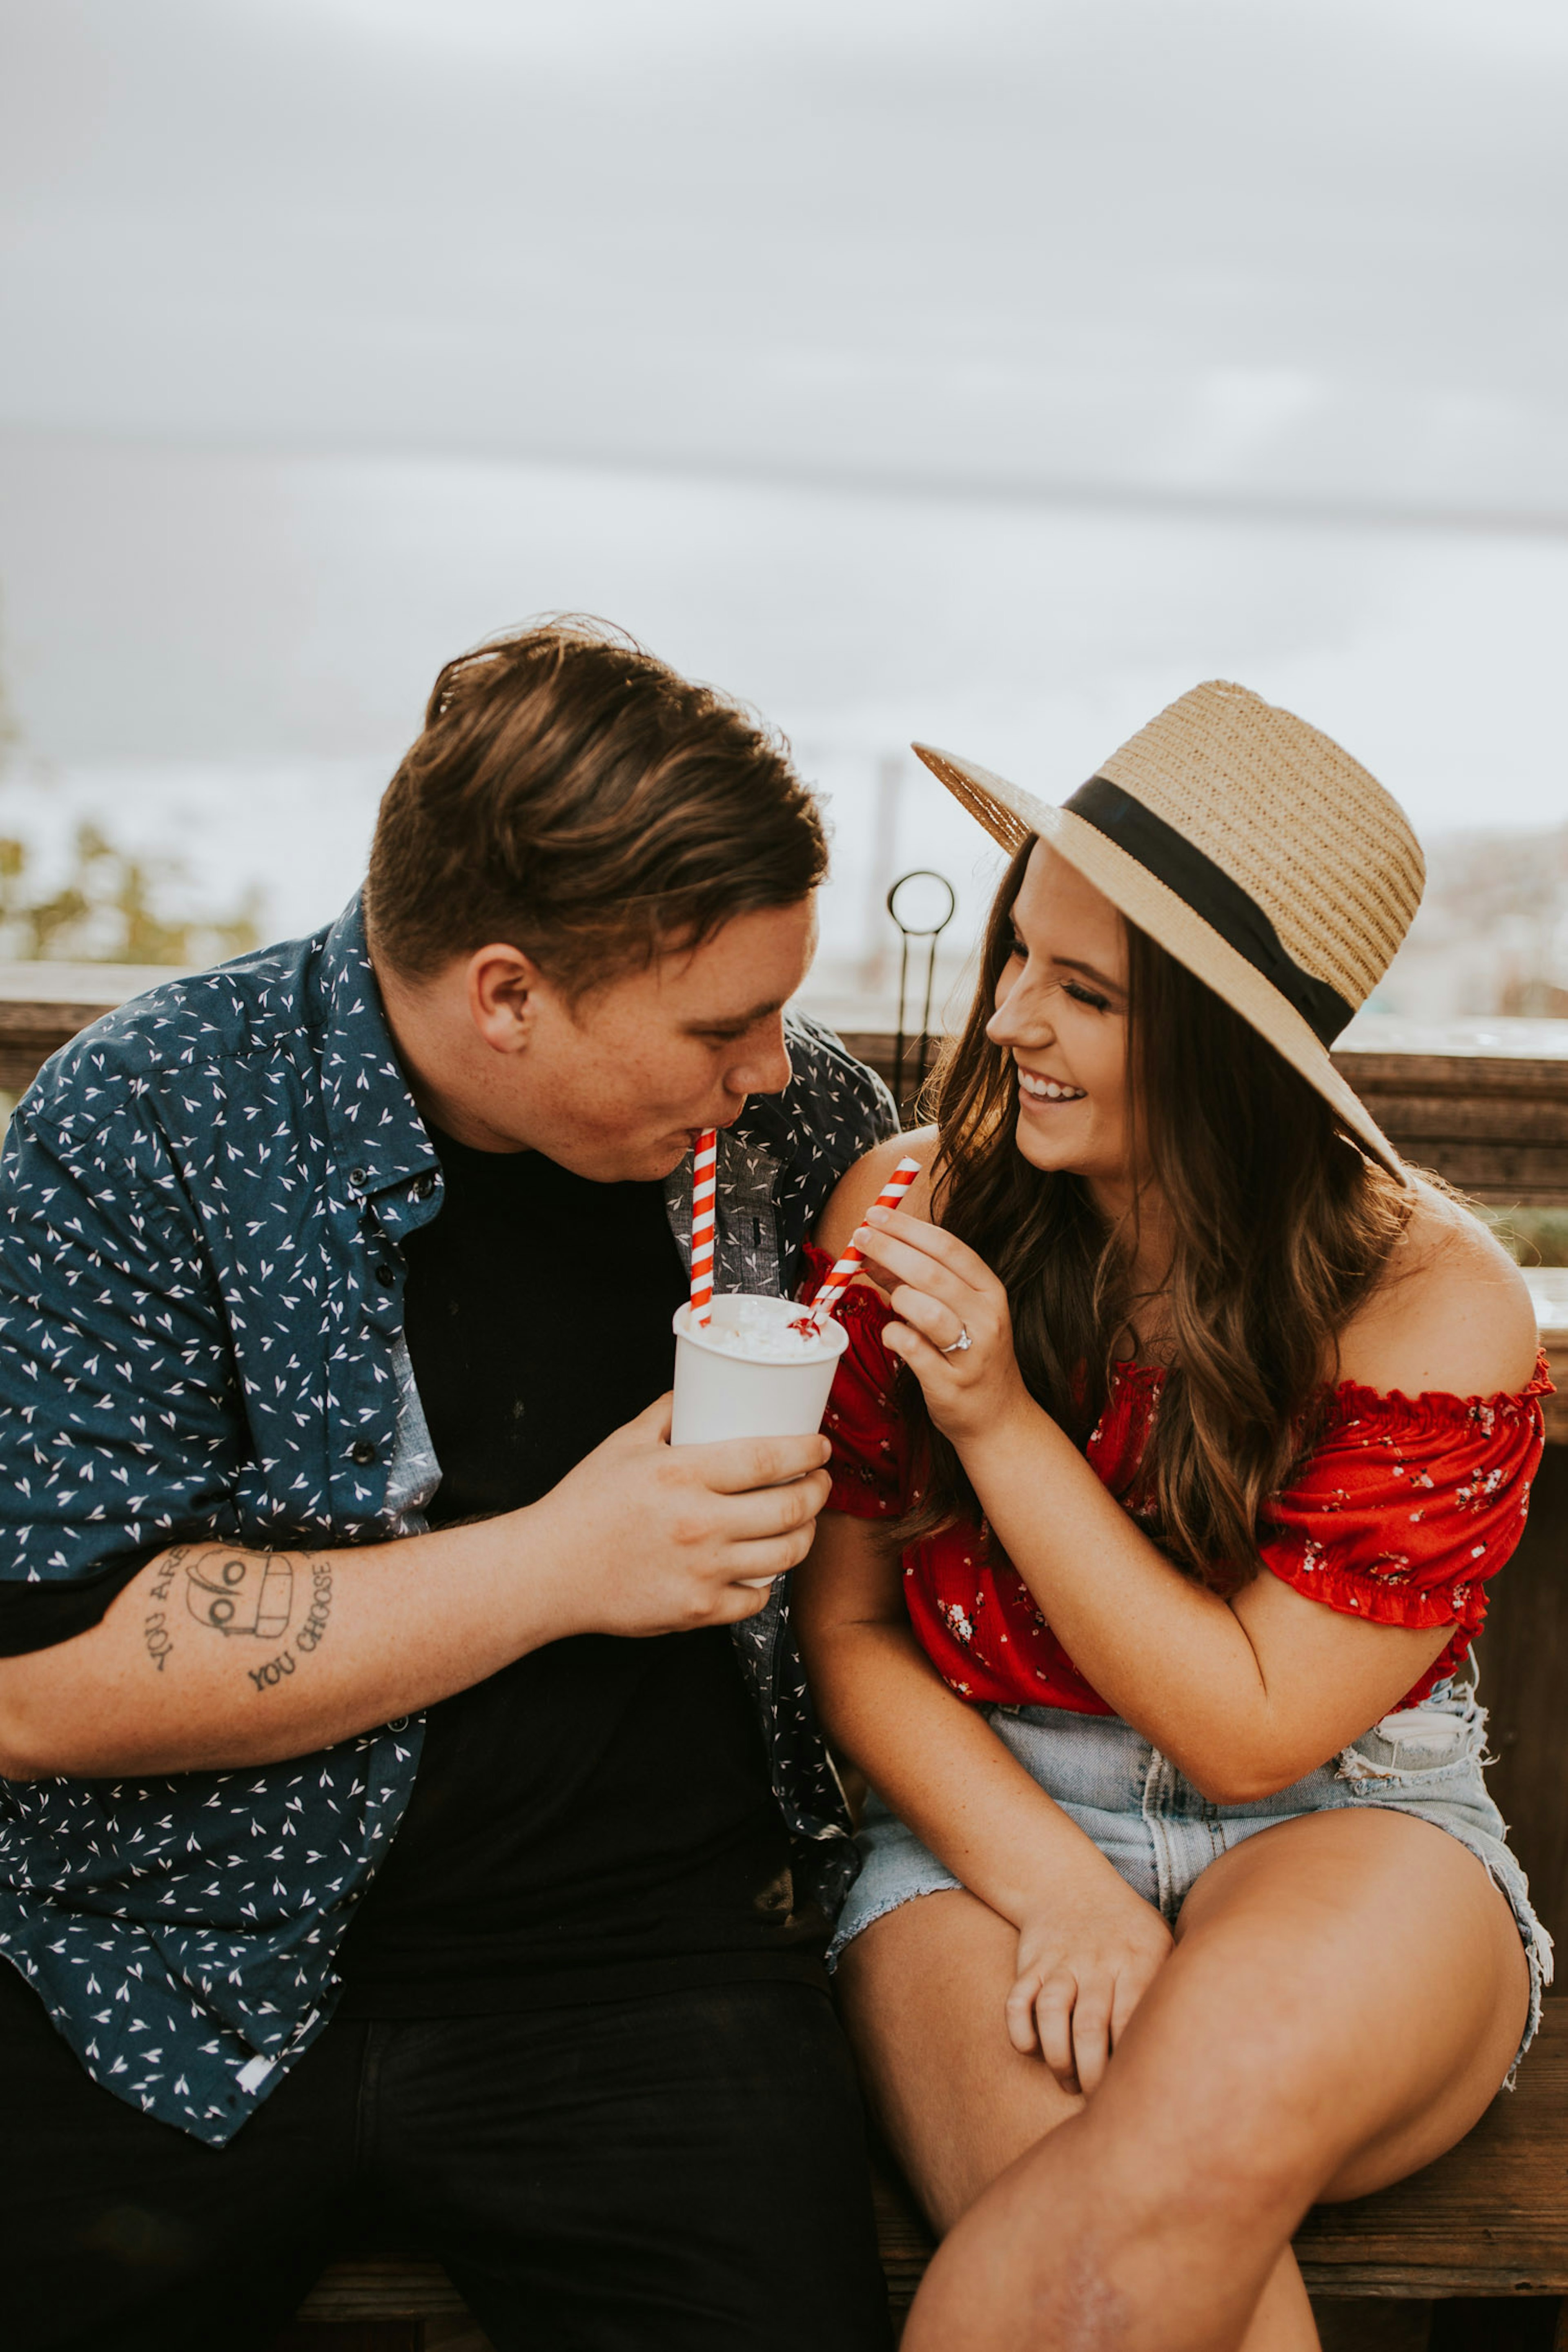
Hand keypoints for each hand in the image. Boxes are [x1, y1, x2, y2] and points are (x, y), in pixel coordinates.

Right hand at [533, 1395, 832, 1637]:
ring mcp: (701, 1571)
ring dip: (806, 1535)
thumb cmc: (584, 1505)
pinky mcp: (697, 1611)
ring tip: (803, 1520)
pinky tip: (765, 1565)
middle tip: (820, 1482)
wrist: (548, 1572)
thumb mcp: (623, 1443)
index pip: (768, 1457)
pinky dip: (768, 1582)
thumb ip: (668, 1412)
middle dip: (818, 1491)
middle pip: (789, 1508)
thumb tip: (701, 1387)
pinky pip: (756, 1599)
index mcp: (682, 1475)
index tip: (820, 1447)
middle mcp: (698, 1524)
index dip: (807, 1451)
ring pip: (785, 1554)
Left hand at [853, 1204, 1029, 1445]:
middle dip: (890, 1249)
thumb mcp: (955, 1311)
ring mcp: (972, 1352)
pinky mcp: (951, 1383)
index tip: (876, 1214)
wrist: (998, 1417)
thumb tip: (874, 1251)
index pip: (949, 1247)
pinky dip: (894, 1336)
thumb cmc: (970, 1355)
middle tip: (859, 1236)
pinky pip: (911, 1348)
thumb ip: (915, 1281)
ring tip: (886, 1296)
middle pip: (932, 1273)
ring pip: (926, 1310)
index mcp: (990, 1291)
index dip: (909, 1228)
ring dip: (897, 1296)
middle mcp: (987, 1317)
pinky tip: (893, 1335)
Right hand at [1006, 1867, 1172, 2096]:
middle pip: (1089, 2025)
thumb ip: (1176, 1986)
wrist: (1068, 1884)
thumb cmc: (1128, 1929)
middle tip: (1098, 2102)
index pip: (1132, 2019)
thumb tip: (1198, 2048)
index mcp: (1137, 1959)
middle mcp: (1097, 1960)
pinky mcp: (1030, 1963)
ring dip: (1057, 2056)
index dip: (1130, 2061)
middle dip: (1092, 2074)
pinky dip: (1020, 2029)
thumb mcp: (1162, 1942)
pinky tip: (1032, 2049)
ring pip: (1050, 2012)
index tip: (1136, 2091)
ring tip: (1068, 2080)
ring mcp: (1060, 1961)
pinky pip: (1017, 1999)